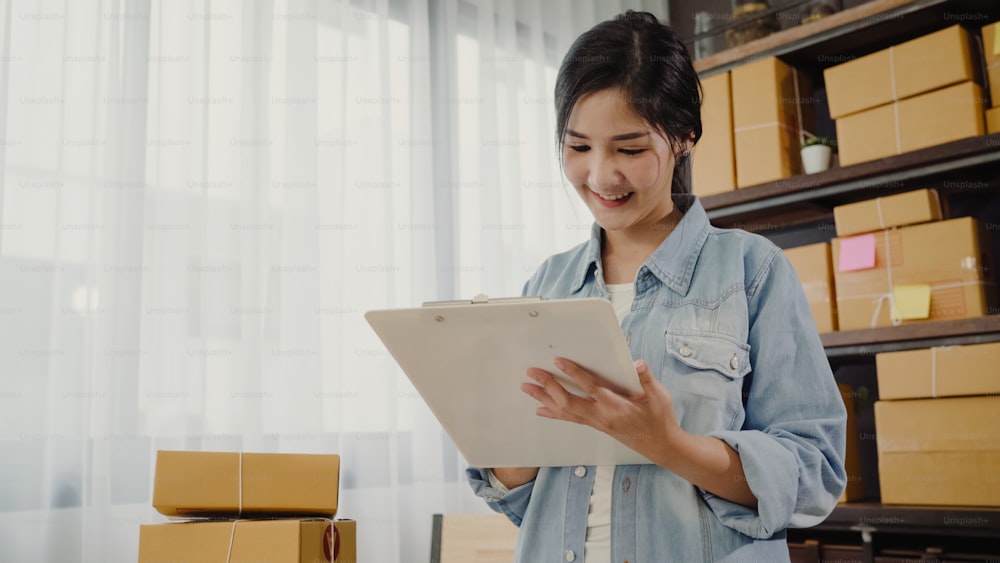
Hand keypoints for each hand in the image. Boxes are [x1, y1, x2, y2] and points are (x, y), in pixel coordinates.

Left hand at [521, 357, 680, 461]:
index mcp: (615, 405)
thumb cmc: (659, 419)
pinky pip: (569, 418)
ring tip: (527, 388)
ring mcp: (596, 422)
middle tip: (531, 373)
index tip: (558, 361)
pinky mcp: (595, 425)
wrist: (660, 445)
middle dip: (548, 386)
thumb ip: (647, 379)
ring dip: (544, 398)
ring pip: (564, 411)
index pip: (590, 387)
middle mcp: (600, 415)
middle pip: (567, 401)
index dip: (573, 373)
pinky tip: (540, 409)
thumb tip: (638, 363)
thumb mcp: (659, 396)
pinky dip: (553, 413)